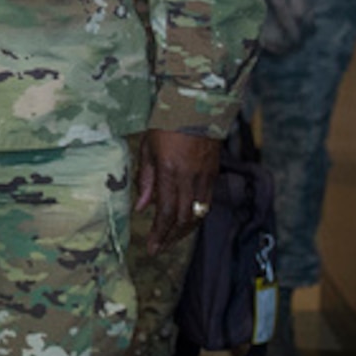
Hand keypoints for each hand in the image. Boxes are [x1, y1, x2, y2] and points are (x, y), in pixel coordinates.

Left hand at [135, 129, 220, 252]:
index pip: (166, 212)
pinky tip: (186, 221)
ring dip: (184, 231)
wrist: (196, 107)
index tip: (151, 248)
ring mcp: (204, 177)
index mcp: (170, 171)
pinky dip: (196, 216)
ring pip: (197, 214)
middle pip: (183, 218)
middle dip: (171, 237)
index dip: (159, 233)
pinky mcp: (213, 174)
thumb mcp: (148, 148)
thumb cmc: (165, 125)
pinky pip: (206, 203)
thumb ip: (145, 179)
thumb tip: (141, 208)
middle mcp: (189, 178)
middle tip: (159, 248)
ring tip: (171, 239)